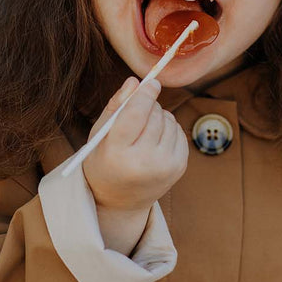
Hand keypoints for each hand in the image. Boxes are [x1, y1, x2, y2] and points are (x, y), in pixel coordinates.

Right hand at [83, 76, 188, 212]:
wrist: (119, 200)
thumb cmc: (105, 160)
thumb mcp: (101, 133)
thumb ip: (117, 105)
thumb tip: (135, 81)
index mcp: (117, 153)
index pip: (136, 114)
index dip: (146, 94)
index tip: (152, 81)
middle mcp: (143, 163)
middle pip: (155, 115)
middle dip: (149, 106)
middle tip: (138, 114)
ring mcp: (164, 168)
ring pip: (170, 121)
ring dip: (160, 117)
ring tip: (144, 131)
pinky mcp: (179, 168)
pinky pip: (180, 132)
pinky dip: (169, 129)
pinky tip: (156, 140)